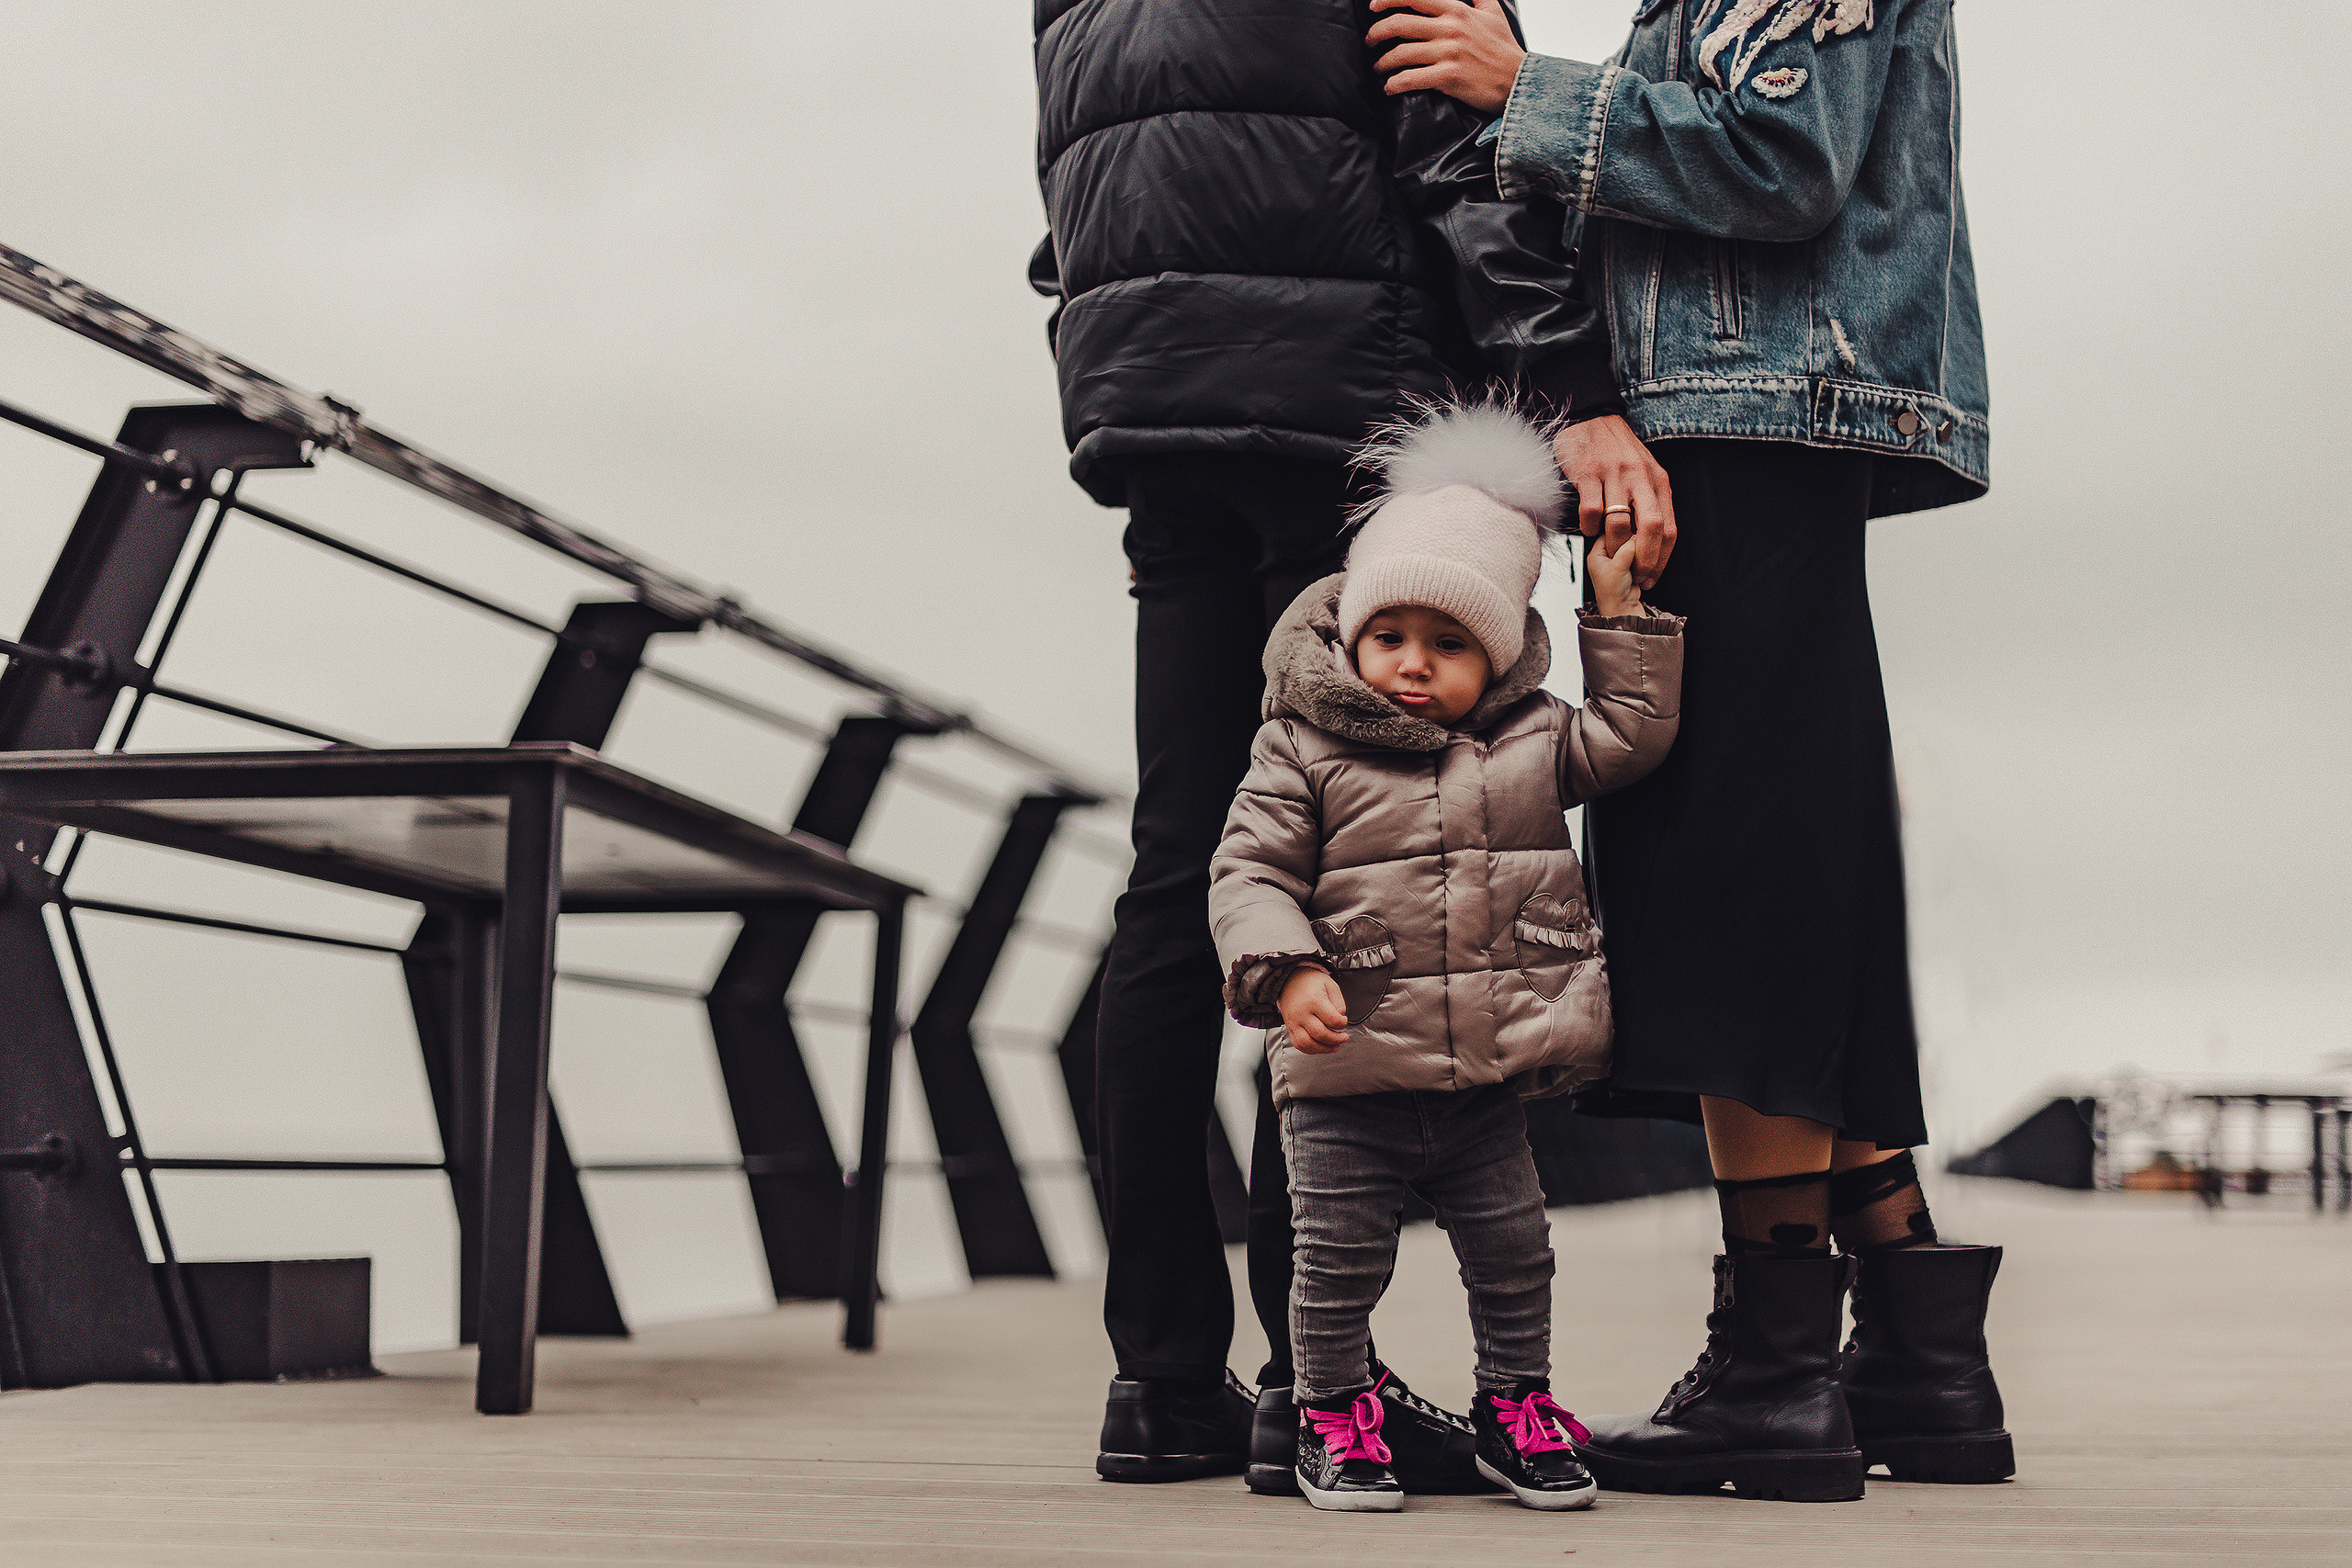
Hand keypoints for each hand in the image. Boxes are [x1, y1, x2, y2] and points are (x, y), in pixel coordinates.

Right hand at [1278, 966, 1350, 1053]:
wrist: (1289, 979)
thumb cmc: (1310, 982)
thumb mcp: (1330, 985)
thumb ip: (1339, 1002)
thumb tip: (1340, 1018)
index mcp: (1314, 1001)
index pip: (1332, 1020)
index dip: (1342, 1023)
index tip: (1344, 1021)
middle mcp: (1302, 1013)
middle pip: (1320, 1034)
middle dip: (1336, 1039)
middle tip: (1343, 1037)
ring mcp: (1294, 1022)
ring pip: (1308, 1043)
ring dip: (1323, 1049)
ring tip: (1334, 1047)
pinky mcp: (1290, 1027)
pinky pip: (1298, 1044)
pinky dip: (1310, 1049)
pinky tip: (1320, 1047)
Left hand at [1367, 0, 1525, 113]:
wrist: (1518, 81)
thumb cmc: (1505, 49)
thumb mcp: (1493, 12)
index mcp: (1456, 9)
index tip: (1373, 7)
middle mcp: (1449, 28)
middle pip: (1399, 24)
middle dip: (1376, 34)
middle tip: (1370, 42)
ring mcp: (1448, 53)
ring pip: (1400, 53)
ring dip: (1382, 63)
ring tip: (1378, 68)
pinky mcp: (1447, 77)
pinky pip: (1410, 79)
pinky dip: (1394, 84)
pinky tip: (1389, 87)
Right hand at [1554, 415, 1676, 591]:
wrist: (1591, 418)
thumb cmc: (1618, 450)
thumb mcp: (1644, 472)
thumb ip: (1651, 502)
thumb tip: (1653, 542)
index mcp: (1658, 480)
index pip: (1669, 527)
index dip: (1662, 558)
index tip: (1652, 577)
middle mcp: (1640, 477)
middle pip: (1651, 527)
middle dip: (1644, 559)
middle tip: (1635, 577)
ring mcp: (1613, 475)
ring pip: (1618, 523)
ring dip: (1613, 545)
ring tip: (1607, 551)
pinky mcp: (1588, 473)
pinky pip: (1591, 512)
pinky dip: (1589, 528)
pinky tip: (1588, 528)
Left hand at [1584, 532, 1641, 616]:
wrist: (1623, 609)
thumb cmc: (1612, 594)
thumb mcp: (1618, 566)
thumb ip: (1627, 548)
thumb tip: (1637, 535)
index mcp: (1596, 555)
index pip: (1607, 533)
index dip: (1619, 530)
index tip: (1631, 527)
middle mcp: (1606, 557)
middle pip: (1621, 539)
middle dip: (1630, 541)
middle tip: (1636, 542)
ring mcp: (1618, 562)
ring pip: (1631, 547)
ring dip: (1637, 550)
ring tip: (1638, 556)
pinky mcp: (1630, 567)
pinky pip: (1638, 556)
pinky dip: (1642, 557)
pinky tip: (1643, 561)